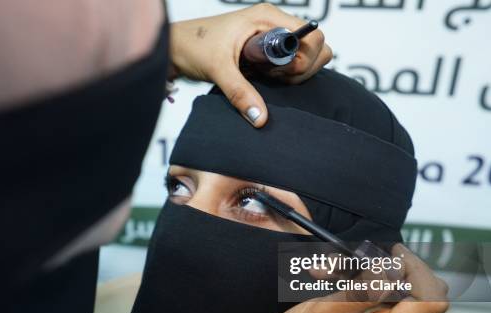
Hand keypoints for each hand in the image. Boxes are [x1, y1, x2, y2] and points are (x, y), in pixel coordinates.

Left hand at [170, 4, 331, 127]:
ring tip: (267, 77)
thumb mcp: (218, 70)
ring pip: (306, 55)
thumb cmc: (192, 46)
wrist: (174, 47)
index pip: (312, 35)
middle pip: (315, 46)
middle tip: (274, 77)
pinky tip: (263, 78)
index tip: (280, 73)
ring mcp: (272, 35)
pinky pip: (291, 62)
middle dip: (302, 68)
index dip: (305, 60)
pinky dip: (284, 75)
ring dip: (294, 73)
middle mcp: (274, 22)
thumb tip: (261, 118)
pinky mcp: (267, 48)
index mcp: (267, 17)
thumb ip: (240, 93)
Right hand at [231, 244, 448, 312]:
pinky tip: (337, 279)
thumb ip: (363, 291)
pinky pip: (389, 299)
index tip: (391, 253)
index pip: (432, 301)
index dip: (418, 271)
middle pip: (424, 294)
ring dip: (375, 273)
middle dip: (393, 268)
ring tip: (334, 270)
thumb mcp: (323, 312)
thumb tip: (394, 269)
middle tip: (359, 257)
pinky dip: (367, 283)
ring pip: (405, 292)